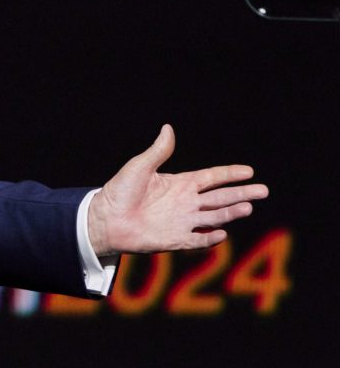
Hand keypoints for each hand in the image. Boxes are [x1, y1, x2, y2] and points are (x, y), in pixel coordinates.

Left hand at [87, 124, 267, 256]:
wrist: (105, 219)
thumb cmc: (119, 191)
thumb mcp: (139, 167)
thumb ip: (158, 151)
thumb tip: (168, 128)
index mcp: (180, 184)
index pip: (212, 177)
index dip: (230, 174)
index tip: (250, 171)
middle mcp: (186, 203)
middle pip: (220, 197)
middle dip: (241, 193)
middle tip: (263, 190)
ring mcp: (182, 221)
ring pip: (214, 217)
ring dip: (230, 213)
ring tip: (247, 207)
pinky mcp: (174, 239)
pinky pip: (196, 240)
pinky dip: (209, 238)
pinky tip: (222, 233)